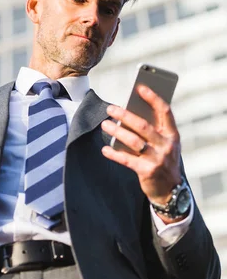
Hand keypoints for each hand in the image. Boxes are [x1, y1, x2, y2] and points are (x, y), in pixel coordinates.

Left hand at [100, 85, 181, 222]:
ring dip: (117, 132)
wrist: (170, 190)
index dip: (153, 98)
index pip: (165, 111)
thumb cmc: (163, 159)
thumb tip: (129, 113)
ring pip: (133, 141)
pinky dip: (114, 154)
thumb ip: (153, 130)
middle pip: (143, 126)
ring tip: (105, 125)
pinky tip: (105, 149)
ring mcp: (158, 159)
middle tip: (110, 109)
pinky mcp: (147, 171)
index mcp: (172, 135)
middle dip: (125, 115)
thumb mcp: (164, 144)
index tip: (140, 87)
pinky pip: (127, 160)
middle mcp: (166, 145)